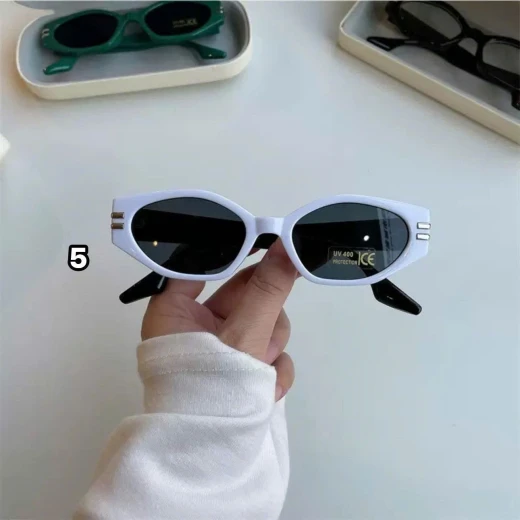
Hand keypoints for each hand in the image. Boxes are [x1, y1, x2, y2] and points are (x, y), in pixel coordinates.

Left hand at [142, 240, 298, 400]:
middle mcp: (199, 327)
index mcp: (176, 311)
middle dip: (266, 315)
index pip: (207, 265)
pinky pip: (267, 351)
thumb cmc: (209, 392)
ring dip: (271, 345)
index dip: (239, 254)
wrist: (211, 458)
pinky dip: (274, 369)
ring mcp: (223, 348)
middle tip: (271, 317)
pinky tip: (268, 388)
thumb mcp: (241, 335)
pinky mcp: (241, 368)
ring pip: (264, 323)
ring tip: (262, 369)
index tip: (270, 245)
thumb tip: (287, 245)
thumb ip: (267, 290)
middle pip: (246, 296)